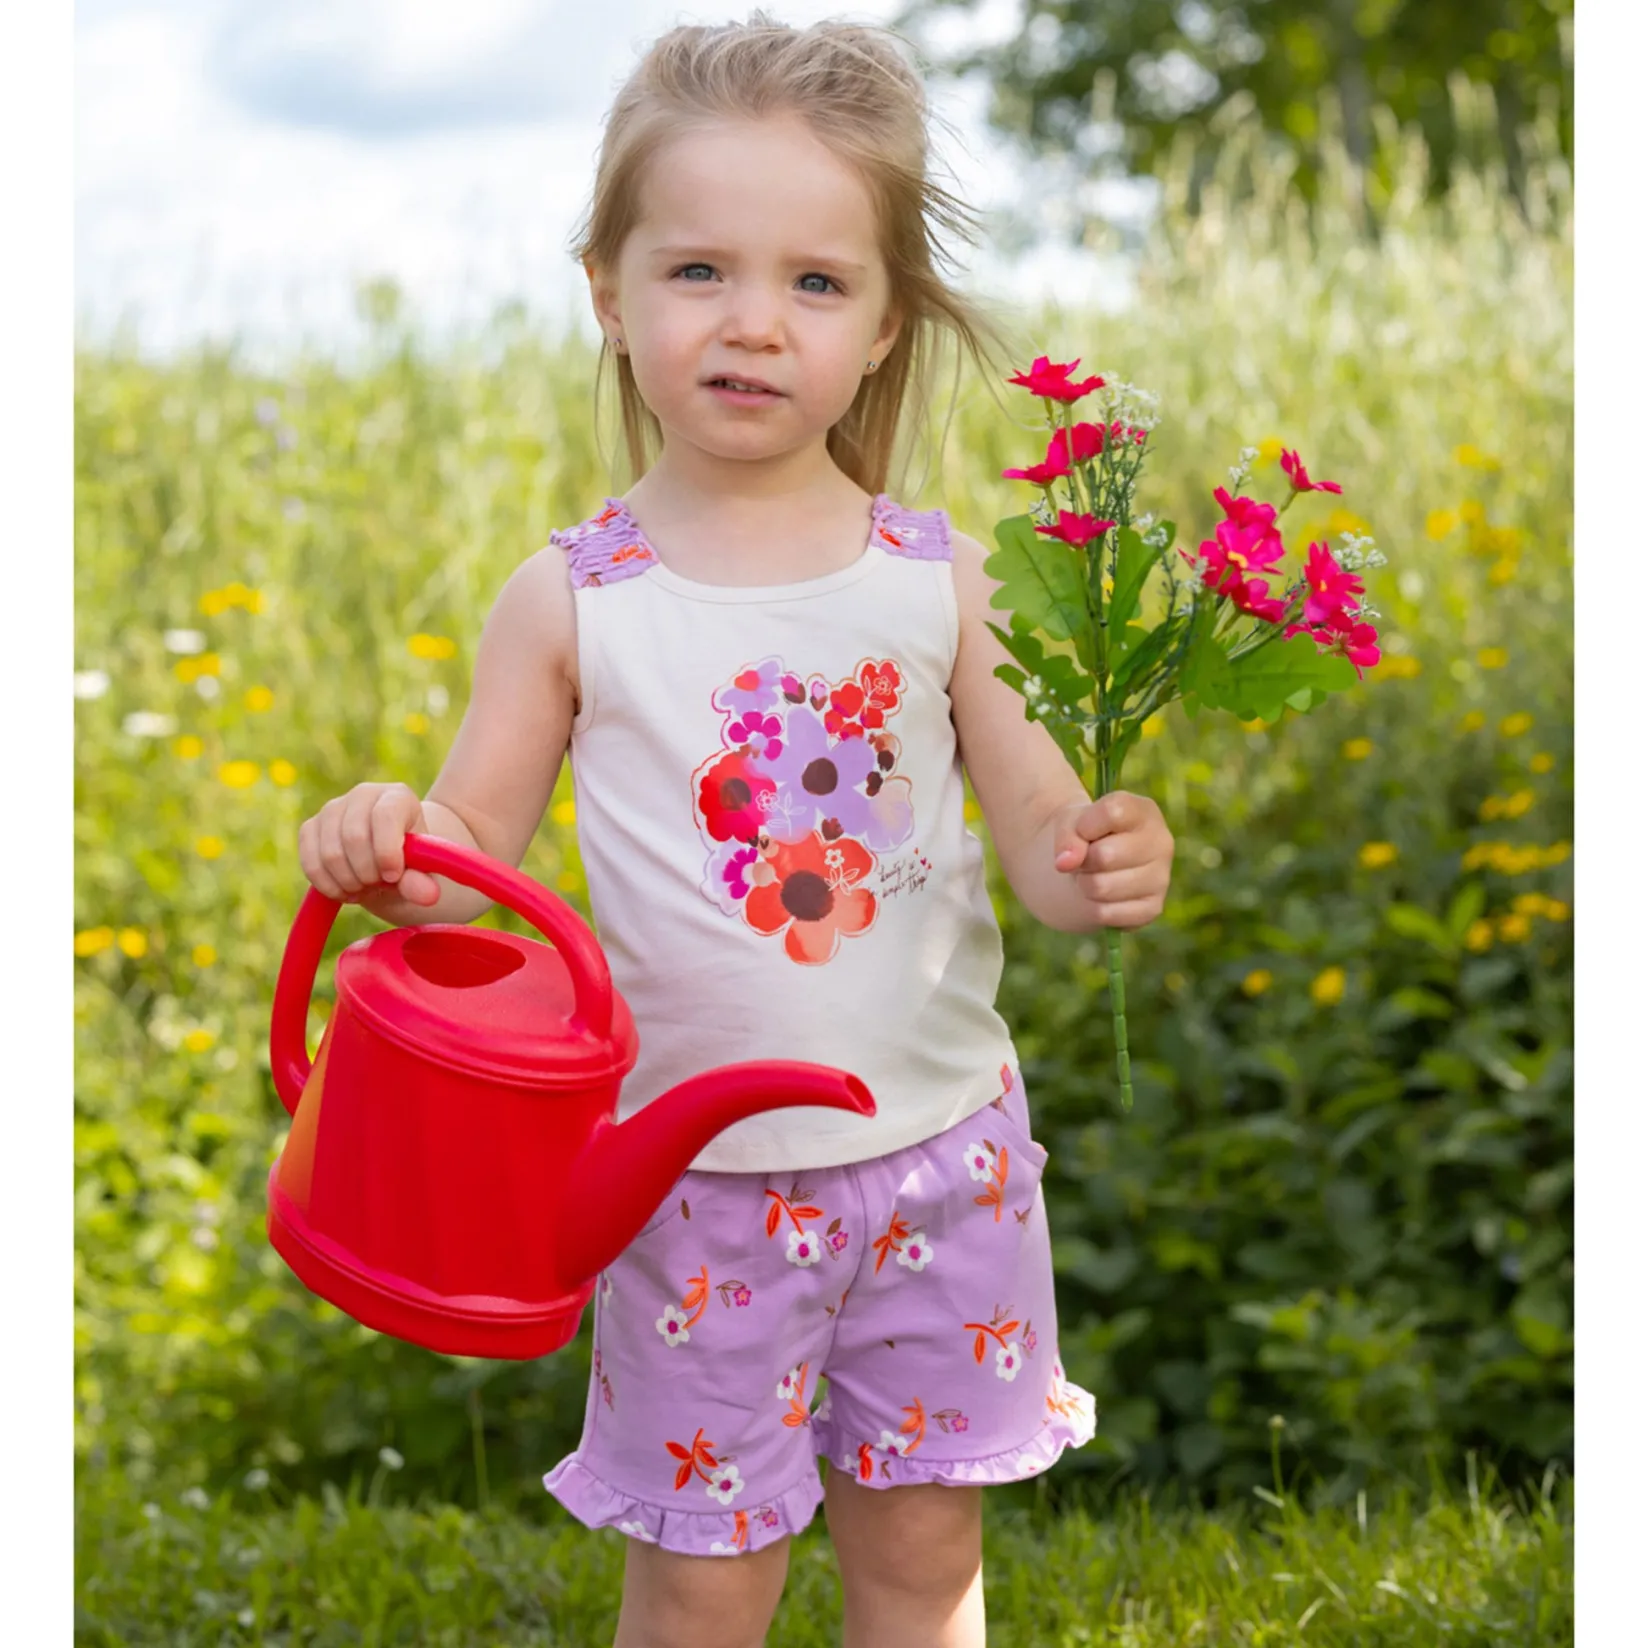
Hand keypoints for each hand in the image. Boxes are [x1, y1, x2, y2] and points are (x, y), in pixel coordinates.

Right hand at [297, 781, 442, 905]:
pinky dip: (327, 885)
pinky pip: (310, 862)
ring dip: (349, 882)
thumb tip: (427, 895)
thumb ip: (422, 881)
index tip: (393, 877)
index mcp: (397, 797)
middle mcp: (363, 794)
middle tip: (379, 885)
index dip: (387, 852)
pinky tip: (346, 890)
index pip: (385, 816)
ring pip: (330, 853)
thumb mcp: (422, 872)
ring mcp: (332, 809)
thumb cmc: (410, 863)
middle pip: (354, 837)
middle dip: (367, 873)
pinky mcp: (310, 828)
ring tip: (366, 888)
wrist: (388, 860)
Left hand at [1051, 791, 1173, 929]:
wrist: (1094, 864)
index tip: (1082, 830)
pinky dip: (1093, 907)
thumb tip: (1065, 863)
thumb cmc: (1086, 835)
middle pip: (1105, 856)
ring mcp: (1161, 877)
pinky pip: (1106, 913)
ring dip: (1085, 884)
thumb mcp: (1070, 823)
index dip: (1085, 825)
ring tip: (1094, 874)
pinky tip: (1103, 895)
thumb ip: (1067, 835)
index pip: (1112, 813)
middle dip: (1083, 860)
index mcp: (1144, 812)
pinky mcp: (1152, 908)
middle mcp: (1162, 842)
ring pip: (1102, 887)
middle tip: (1087, 858)